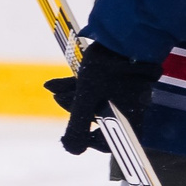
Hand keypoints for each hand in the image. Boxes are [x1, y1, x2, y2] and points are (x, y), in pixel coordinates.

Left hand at [43, 44, 162, 154]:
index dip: (85, 139)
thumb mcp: (85, 100)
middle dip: (73, 109)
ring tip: (53, 87)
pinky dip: (83, 86)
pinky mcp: (126, 79)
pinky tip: (63, 80)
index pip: (106, 142)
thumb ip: (77, 127)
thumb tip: (72, 149)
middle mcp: (132, 111)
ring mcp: (130, 94)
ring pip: (97, 101)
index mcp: (127, 121)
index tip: (72, 130)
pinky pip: (102, 89)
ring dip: (74, 96)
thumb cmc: (106, 71)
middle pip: (98, 119)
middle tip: (56, 97)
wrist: (124, 36)